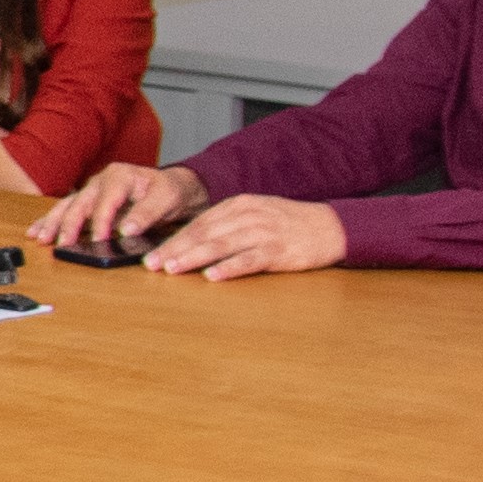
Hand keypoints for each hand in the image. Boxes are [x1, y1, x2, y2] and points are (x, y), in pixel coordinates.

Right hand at [37, 160, 202, 254]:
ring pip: (67, 206)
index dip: (101, 222)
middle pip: (79, 203)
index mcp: (120, 176)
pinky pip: (66, 210)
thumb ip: (147, 213)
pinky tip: (37, 231)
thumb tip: (126, 229)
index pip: (105, 201)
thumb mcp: (166, 199)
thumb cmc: (170, 191)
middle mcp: (101, 181)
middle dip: (67, 224)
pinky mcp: (89, 202)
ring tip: (40, 238)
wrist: (173, 187)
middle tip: (61, 243)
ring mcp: (92, 191)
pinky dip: (50, 221)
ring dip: (52, 223)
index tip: (99, 240)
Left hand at [143, 192, 347, 280]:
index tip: (151, 255)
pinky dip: (229, 268)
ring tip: (172, 269)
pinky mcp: (278, 251)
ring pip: (221, 245)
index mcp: (238, 205)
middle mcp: (248, 216)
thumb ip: (225, 224)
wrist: (330, 226)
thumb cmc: (287, 224)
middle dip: (175, 249)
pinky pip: (249, 260)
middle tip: (152, 265)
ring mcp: (263, 232)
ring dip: (193, 258)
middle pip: (204, 234)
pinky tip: (212, 276)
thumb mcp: (254, 214)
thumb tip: (190, 242)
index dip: (173, 239)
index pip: (199, 224)